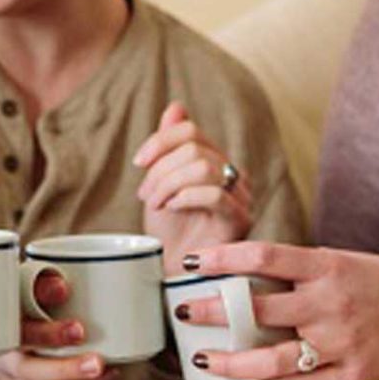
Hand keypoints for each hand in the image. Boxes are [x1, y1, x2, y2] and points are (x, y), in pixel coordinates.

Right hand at [0, 269, 116, 379]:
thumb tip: (63, 288)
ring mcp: (9, 379)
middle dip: (67, 370)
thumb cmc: (4, 305)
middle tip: (98, 363)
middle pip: (32, 371)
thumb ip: (40, 285)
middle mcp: (0, 359)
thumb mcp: (16, 287)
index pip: (21, 335)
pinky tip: (104, 377)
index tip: (79, 329)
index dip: (50, 334)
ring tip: (109, 372)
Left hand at [134, 102, 252, 268]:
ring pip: (202, 168)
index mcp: (215, 162)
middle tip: (145, 196)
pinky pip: (214, 194)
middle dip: (160, 171)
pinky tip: (172, 209)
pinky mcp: (240, 220)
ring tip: (156, 205)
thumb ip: (169, 147)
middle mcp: (233, 175)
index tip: (138, 163)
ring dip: (168, 185)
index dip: (160, 141)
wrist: (174, 273)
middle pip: (193, 150)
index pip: (190, 131)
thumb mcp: (161, 183)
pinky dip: (185, 197)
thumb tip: (176, 106)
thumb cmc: (170, 232)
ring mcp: (240, 197)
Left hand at [176, 241, 378, 379]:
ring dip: (230, 361)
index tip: (192, 263)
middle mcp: (330, 304)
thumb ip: (299, 270)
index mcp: (327, 266)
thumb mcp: (343, 261)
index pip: (264, 257)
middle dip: (213, 311)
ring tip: (201, 359)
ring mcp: (339, 343)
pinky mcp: (350, 375)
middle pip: (258, 309)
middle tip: (181, 311)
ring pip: (271, 358)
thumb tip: (241, 275)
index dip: (223, 258)